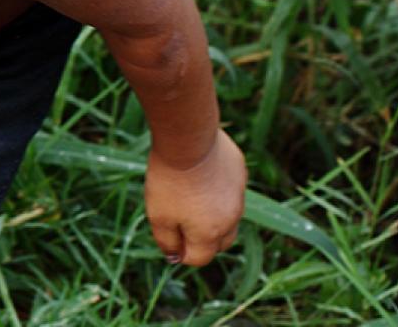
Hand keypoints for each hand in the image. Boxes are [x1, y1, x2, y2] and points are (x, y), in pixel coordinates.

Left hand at [143, 128, 245, 266]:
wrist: (189, 140)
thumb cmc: (169, 181)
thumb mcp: (158, 216)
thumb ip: (167, 241)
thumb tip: (174, 256)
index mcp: (210, 234)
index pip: (199, 258)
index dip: (181, 252)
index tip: (168, 236)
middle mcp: (231, 219)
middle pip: (219, 243)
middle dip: (201, 240)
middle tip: (180, 223)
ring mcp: (239, 196)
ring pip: (228, 217)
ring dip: (212, 216)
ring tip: (189, 198)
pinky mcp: (240, 174)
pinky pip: (230, 191)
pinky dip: (218, 191)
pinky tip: (200, 175)